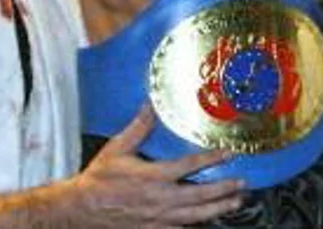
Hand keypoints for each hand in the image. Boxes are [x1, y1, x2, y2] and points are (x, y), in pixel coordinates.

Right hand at [69, 104, 243, 226]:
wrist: (81, 210)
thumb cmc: (99, 179)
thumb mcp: (117, 149)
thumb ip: (138, 128)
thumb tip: (150, 105)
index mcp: (153, 177)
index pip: (189, 166)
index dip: (211, 159)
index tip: (229, 153)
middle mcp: (159, 200)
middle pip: (199, 196)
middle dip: (223, 190)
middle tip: (242, 184)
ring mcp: (157, 219)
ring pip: (194, 217)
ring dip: (217, 209)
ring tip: (235, 203)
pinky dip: (196, 225)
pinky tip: (208, 221)